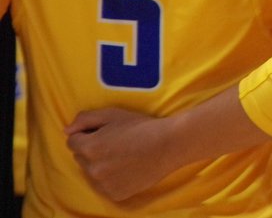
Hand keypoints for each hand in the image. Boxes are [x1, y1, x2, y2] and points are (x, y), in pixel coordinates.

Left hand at [65, 108, 179, 201]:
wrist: (169, 145)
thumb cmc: (142, 126)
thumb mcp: (113, 114)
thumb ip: (85, 119)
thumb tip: (66, 130)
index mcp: (90, 147)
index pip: (72, 141)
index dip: (87, 134)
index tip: (103, 132)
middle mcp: (93, 169)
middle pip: (81, 158)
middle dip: (92, 150)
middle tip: (115, 143)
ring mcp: (103, 184)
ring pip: (91, 172)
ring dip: (100, 165)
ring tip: (122, 156)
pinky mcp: (115, 194)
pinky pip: (104, 185)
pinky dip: (111, 178)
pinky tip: (127, 168)